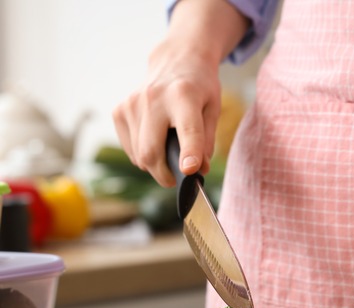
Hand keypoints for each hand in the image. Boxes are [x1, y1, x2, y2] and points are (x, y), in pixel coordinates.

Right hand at [112, 0, 247, 185]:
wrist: (176, 60)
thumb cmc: (199, 88)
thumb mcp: (213, 109)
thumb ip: (207, 140)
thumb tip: (197, 169)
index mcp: (184, 95)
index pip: (188, 129)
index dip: (189, 152)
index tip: (190, 171)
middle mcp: (153, 98)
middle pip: (151, 151)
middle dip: (164, 174)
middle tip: (176, 179)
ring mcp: (132, 104)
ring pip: (139, 155)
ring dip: (155, 165)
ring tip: (169, 153)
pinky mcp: (119, 110)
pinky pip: (130, 148)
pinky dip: (142, 154)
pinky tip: (155, 141)